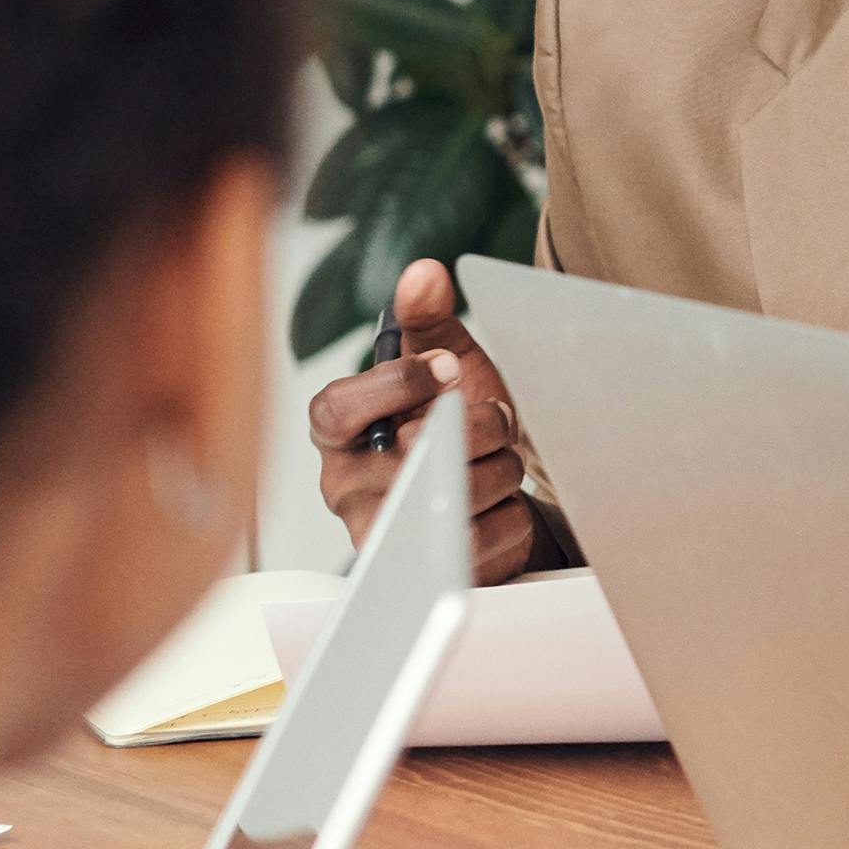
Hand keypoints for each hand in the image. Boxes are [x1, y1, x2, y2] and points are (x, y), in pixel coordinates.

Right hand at [299, 260, 538, 582]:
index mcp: (337, 432)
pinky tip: (501, 505)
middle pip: (415, 451)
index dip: (395, 386)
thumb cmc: (450, 424)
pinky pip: (487, 540)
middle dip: (477, 425)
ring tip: (498, 461)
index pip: (336, 409)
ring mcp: (382, 537)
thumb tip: (425, 273)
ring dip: (501, 469)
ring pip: (458, 497)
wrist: (485, 495)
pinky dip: (511, 515)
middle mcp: (346, 487)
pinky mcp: (425, 575)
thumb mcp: (441, 365)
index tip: (445, 368)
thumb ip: (428, 320)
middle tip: (497, 415)